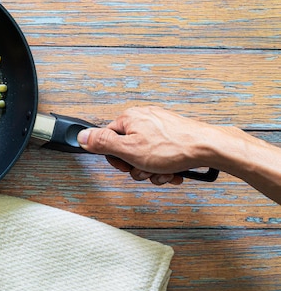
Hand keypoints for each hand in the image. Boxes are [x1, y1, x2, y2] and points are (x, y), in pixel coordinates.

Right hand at [77, 106, 215, 185]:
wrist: (208, 148)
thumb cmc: (173, 148)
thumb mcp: (129, 149)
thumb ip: (102, 143)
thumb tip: (81, 136)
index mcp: (129, 118)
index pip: (108, 140)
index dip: (116, 159)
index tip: (126, 166)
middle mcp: (143, 118)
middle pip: (127, 149)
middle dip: (136, 166)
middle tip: (147, 170)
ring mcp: (160, 126)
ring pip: (145, 155)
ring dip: (152, 169)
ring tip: (163, 172)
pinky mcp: (174, 134)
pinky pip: (161, 154)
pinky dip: (165, 166)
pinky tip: (173, 171)